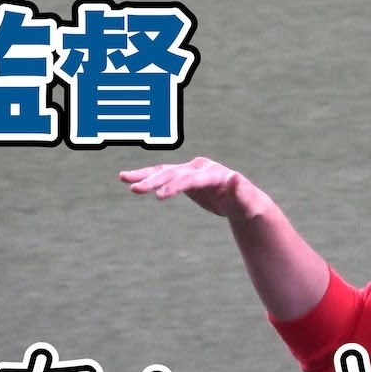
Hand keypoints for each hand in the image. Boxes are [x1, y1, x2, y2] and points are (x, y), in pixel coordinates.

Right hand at [119, 156, 262, 219]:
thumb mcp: (247, 200)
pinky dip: (147, 178)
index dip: (175, 186)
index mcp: (214, 173)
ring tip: (124, 178)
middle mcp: (200, 168)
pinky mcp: (183, 177)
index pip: (191, 179)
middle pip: (174, 173)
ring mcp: (190, 171)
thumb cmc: (247, 203)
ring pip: (164, 172)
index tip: (159, 196)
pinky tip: (130, 180)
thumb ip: (241, 190)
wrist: (243, 201)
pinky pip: (163, 177)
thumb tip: (235, 178)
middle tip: (135, 188)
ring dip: (144, 175)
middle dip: (155, 180)